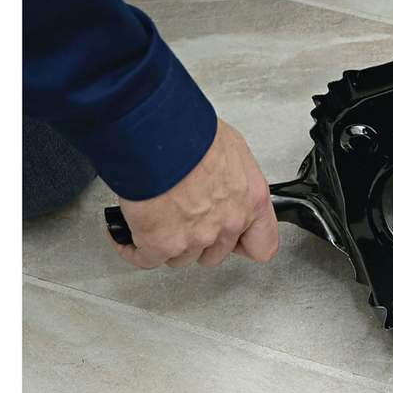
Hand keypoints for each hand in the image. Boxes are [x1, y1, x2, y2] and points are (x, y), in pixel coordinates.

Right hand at [112, 119, 278, 268]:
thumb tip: (221, 180)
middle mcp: (229, 222)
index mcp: (251, 199)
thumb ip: (233, 178)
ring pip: (182, 258)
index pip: (262, 245)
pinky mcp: (162, 243)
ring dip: (169, 244)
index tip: (234, 241)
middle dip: (200, 241)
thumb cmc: (193, 132)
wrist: (159, 134)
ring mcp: (196, 236)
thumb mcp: (232, 148)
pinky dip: (135, 250)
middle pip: (216, 254)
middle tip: (185, 222)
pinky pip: (147, 259)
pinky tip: (131, 238)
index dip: (244, 245)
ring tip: (158, 223)